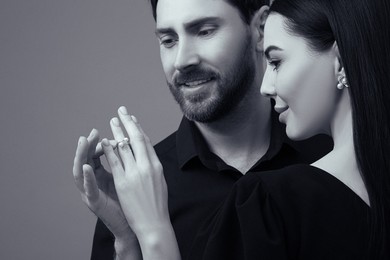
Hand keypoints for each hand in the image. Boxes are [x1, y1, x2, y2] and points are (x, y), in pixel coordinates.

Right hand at [72, 129, 135, 241]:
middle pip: (86, 160)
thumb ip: (124, 162)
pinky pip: (88, 188)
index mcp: (101, 176)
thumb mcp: (127, 177)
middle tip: (92, 132)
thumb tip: (128, 142)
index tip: (105, 130)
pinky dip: (87, 177)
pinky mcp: (94, 203)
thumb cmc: (132, 202)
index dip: (99, 142)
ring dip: (81, 155)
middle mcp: (93, 183)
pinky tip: (88, 166)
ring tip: (84, 141)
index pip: (96, 155)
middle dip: (87, 145)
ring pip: (80, 171)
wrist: (136, 225)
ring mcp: (91, 193)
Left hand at [102, 106, 179, 259]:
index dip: (139, 128)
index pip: (146, 142)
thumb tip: (148, 155)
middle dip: (128, 123)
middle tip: (122, 110)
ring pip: (125, 146)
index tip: (133, 118)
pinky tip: (104, 140)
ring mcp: (135, 173)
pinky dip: (109, 149)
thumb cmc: (157, 204)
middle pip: (136, 139)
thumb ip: (152, 167)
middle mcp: (147, 166)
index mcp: (156, 166)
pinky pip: (115, 161)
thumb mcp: (159, 182)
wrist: (154, 222)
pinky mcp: (123, 181)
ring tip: (112, 121)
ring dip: (117, 132)